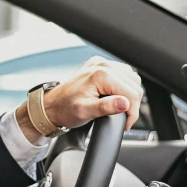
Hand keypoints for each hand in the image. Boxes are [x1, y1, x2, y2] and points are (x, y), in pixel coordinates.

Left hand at [17, 56, 144, 141]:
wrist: (52, 105)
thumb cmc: (65, 109)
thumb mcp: (85, 112)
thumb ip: (105, 107)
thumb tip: (125, 104)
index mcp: (100, 74)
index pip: (130, 93)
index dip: (132, 112)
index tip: (126, 123)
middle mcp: (103, 65)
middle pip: (134, 85)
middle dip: (132, 104)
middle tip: (124, 118)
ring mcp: (102, 64)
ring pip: (131, 79)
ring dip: (130, 95)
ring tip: (120, 108)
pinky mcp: (101, 66)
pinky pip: (123, 75)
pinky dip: (124, 87)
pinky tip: (117, 97)